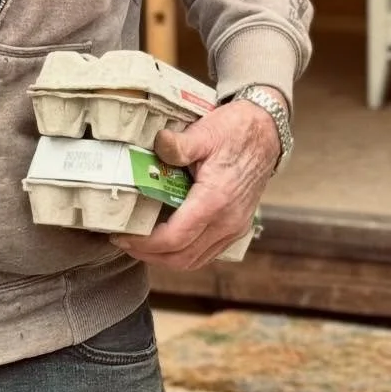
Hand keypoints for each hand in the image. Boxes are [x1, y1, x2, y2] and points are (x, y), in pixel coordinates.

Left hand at [112, 97, 280, 271]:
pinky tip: (168, 240)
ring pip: (195, 261)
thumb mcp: (205, 132)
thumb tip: (156, 143)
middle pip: (181, 258)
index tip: (122, 235)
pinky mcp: (238, 227)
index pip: (174, 238)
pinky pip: (207, 253)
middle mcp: (227, 221)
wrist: (268, 133)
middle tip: (125, 242)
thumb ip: (179, 144)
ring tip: (142, 244)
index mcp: (215, 200)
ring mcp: (235, 227)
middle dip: (149, 255)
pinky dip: (184, 253)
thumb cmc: (236, 131)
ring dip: (166, 258)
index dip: (144, 243)